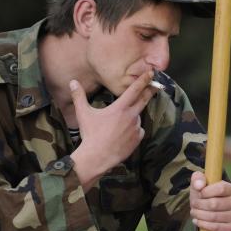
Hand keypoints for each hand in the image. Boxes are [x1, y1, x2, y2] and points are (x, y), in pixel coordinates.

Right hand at [69, 71, 156, 186]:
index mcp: (120, 108)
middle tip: (157, 85)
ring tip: (119, 124)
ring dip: (133, 116)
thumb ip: (79, 96)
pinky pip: (138, 130)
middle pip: (144, 100)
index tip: (151, 73)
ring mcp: (136, 128)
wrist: (97, 157)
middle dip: (151, 91)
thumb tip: (73, 82)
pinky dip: (134, 129)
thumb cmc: (90, 134)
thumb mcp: (83, 114)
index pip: (134, 90)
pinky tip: (123, 134)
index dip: (144, 80)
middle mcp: (131, 116)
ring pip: (137, 117)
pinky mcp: (138, 139)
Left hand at [189, 171, 230, 230]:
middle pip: (215, 203)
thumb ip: (197, 179)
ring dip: (199, 215)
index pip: (221, 188)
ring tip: (195, 213)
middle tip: (194, 205)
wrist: (208, 217)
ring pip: (214, 216)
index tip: (199, 194)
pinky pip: (216, 227)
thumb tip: (199, 185)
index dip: (206, 191)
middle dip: (199, 205)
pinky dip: (204, 225)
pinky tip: (198, 221)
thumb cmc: (204, 199)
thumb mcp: (199, 186)